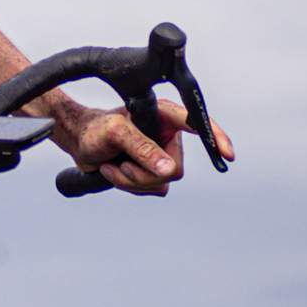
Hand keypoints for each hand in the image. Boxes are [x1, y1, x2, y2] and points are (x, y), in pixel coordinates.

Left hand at [58, 96, 233, 195]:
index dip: (215, 138)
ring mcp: (160, 155)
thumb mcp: (117, 134)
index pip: (197, 124)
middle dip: (144, 174)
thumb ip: (143, 150)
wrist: (80, 143)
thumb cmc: (96, 130)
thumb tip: (168, 170)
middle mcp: (167, 135)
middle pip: (174, 169)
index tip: (226, 154)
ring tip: (114, 166)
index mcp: (165, 116)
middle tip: (122, 165)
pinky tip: (114, 172)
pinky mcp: (152, 172)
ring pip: (163, 183)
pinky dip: (131, 187)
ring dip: (133, 181)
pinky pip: (153, 190)